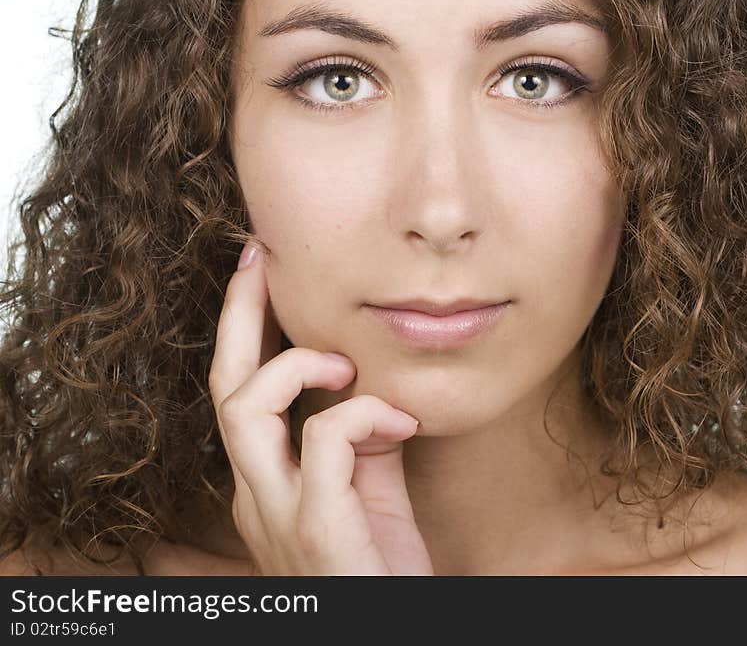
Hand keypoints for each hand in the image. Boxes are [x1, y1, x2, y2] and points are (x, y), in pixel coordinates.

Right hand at [208, 243, 433, 574]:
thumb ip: (360, 440)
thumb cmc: (380, 567)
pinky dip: (363, 415)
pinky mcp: (318, 530)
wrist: (392, 631)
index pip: (238, 391)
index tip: (259, 272)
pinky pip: (324, 442)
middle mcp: (257, 495)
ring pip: (245, 410)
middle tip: (261, 259)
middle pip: (224, 388)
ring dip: (297, 367)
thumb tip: (367, 389)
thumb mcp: (369, 492)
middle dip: (237, 314)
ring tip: (347, 364)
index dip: (243, 328)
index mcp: (265, 482)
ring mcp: (280, 515)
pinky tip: (402, 426)